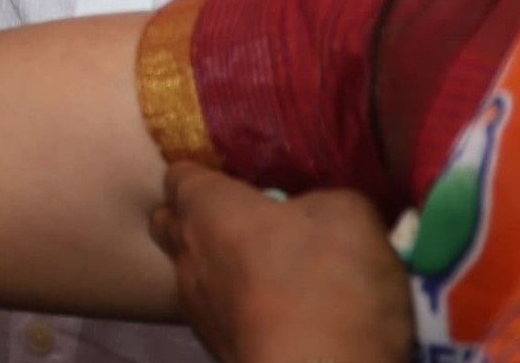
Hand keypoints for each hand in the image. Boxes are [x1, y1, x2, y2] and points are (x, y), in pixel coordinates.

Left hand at [150, 165, 412, 362]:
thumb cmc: (328, 279)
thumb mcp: (348, 214)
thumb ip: (323, 202)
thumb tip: (319, 212)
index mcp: (205, 208)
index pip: (180, 176)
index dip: (206, 174)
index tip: (237, 178)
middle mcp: (187, 257)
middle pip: (171, 225)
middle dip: (197, 219)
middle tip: (249, 222)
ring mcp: (197, 310)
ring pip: (192, 275)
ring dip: (220, 269)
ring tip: (269, 271)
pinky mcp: (216, 350)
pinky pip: (218, 314)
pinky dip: (240, 308)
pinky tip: (279, 312)